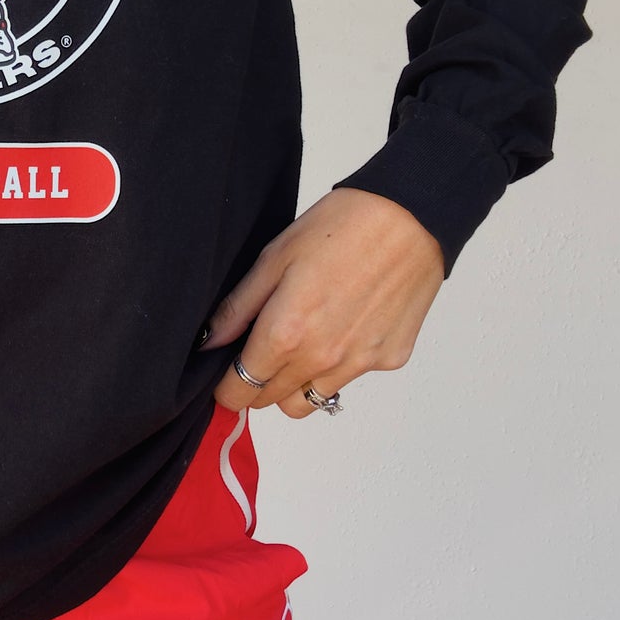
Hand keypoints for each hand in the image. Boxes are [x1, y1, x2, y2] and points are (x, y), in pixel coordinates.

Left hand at [200, 187, 444, 417]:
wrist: (410, 217)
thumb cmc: (341, 227)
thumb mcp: (273, 259)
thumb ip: (237, 308)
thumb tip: (209, 342)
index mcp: (286, 334)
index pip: (240, 391)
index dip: (226, 386)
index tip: (225, 372)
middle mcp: (322, 358)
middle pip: (271, 402)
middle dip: (256, 384)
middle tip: (260, 351)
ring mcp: (359, 363)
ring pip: (310, 400)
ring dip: (295, 382)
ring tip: (302, 341)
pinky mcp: (389, 360)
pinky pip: (349, 379)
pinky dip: (338, 365)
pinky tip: (343, 324)